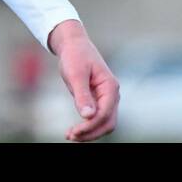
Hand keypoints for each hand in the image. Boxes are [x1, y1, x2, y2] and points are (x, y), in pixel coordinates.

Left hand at [47, 20, 118, 141]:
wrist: (73, 45)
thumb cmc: (75, 56)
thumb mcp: (76, 74)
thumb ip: (82, 95)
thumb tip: (88, 116)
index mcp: (110, 87)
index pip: (105, 114)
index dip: (90, 126)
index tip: (74, 132)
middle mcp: (111, 95)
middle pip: (108, 122)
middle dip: (91, 132)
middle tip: (71, 137)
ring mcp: (106, 98)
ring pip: (103, 123)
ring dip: (89, 132)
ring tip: (69, 136)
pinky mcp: (97, 100)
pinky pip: (96, 118)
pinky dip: (87, 126)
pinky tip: (73, 131)